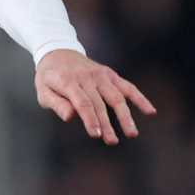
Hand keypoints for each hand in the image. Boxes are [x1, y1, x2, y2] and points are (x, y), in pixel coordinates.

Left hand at [34, 49, 156, 144]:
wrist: (58, 52)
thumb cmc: (49, 78)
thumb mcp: (43, 91)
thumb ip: (56, 104)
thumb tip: (70, 117)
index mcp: (68, 81)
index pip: (82, 102)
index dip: (90, 119)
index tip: (96, 135)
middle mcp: (87, 77)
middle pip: (99, 103)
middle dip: (106, 124)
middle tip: (112, 141)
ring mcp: (101, 75)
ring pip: (116, 97)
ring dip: (125, 116)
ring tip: (132, 134)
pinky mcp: (110, 75)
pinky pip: (127, 87)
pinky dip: (140, 99)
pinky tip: (151, 111)